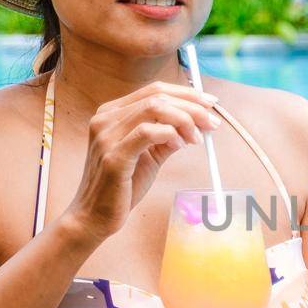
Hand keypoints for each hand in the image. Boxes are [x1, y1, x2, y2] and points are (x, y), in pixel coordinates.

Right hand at [62, 79, 219, 242]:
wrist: (95, 216)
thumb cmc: (121, 186)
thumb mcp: (149, 155)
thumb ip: (168, 136)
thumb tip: (197, 124)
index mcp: (112, 113)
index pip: (154, 90)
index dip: (186, 93)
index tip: (210, 103)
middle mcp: (105, 119)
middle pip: (157, 96)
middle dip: (192, 106)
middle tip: (212, 122)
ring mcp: (106, 135)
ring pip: (155, 109)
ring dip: (185, 120)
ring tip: (197, 139)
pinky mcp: (113, 155)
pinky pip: (147, 132)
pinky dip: (170, 135)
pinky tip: (179, 147)